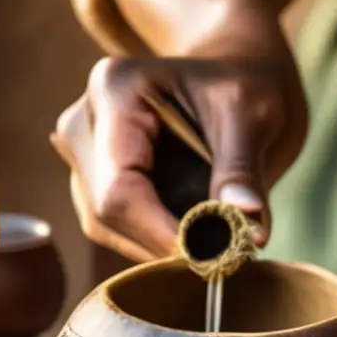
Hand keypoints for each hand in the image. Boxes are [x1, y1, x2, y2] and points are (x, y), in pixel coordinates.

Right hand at [50, 51, 306, 261]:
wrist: (236, 76)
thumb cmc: (245, 84)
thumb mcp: (253, 115)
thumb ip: (243, 170)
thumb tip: (248, 229)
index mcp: (115, 90)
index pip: (119, 187)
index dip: (160, 233)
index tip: (210, 259)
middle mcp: (83, 121)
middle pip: (106, 211)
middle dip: (164, 242)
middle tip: (224, 257)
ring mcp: (82, 152)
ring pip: (105, 227)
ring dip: (160, 246)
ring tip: (216, 244)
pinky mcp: (94, 178)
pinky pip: (116, 228)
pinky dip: (157, 240)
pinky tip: (198, 237)